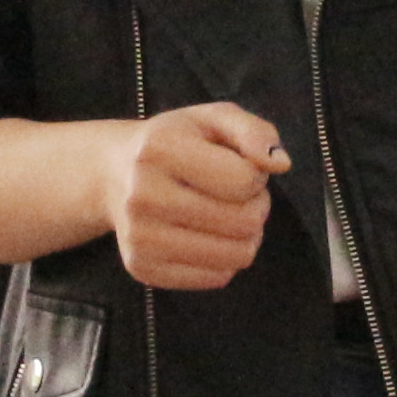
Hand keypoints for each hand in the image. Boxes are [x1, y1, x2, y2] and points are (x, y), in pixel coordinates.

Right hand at [101, 101, 289, 290]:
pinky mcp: (142, 268)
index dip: (256, 175)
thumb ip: (255, 132)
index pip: (244, 180)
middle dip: (257, 207)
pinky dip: (225, 258)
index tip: (240, 168)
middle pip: (244, 222)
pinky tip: (207, 235)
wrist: (115, 173)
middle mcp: (143, 195)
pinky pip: (217, 277)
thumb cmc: (178, 142)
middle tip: (238, 195)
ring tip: (227, 214)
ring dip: (247, 236)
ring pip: (236, 256)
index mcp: (161, 149)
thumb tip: (280, 164)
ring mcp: (138, 237)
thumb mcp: (215, 119)